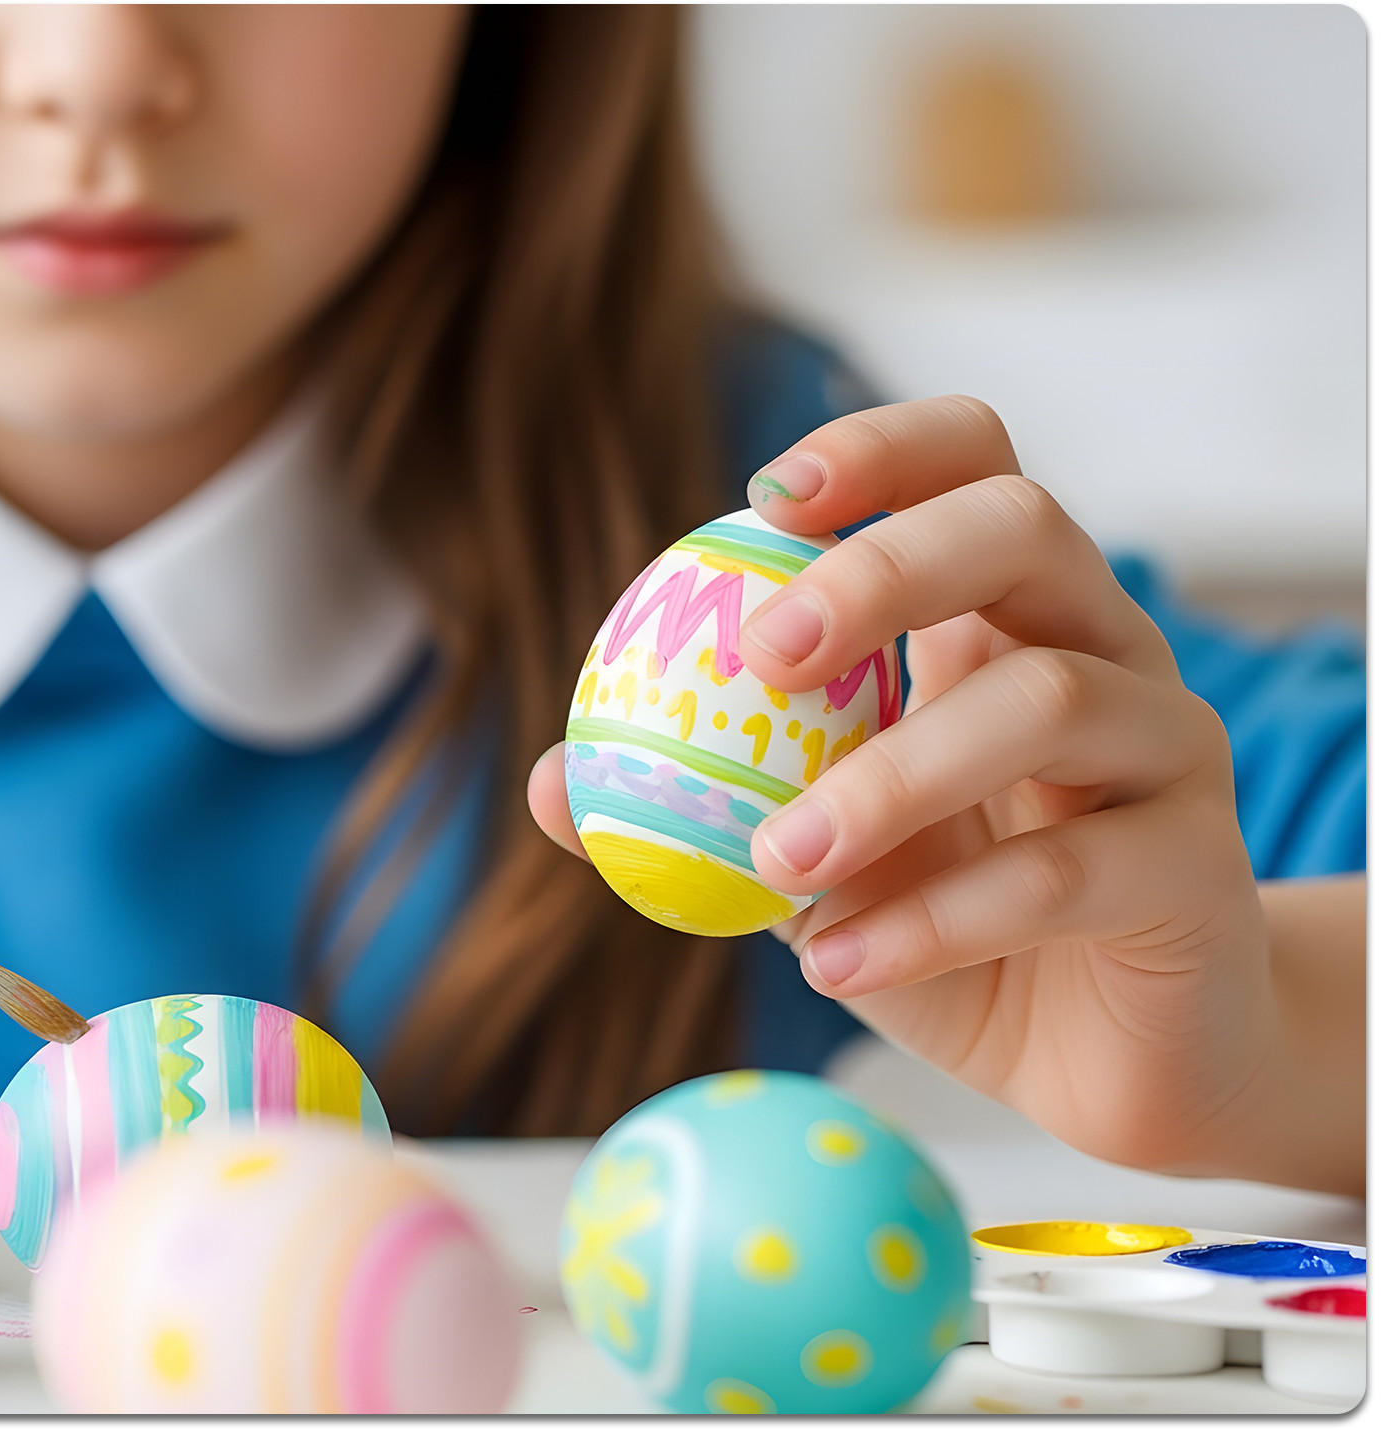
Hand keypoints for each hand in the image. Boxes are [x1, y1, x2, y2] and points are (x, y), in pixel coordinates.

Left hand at [531, 397, 1293, 1180]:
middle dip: (885, 570)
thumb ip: (700, 812)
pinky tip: (837, 962)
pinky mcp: (1199, 871)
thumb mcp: (808, 865)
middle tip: (763, 659)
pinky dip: (936, 919)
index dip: (881, 449)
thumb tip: (551, 781)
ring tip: (777, 865)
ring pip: (1055, 702)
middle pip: (1024, 529)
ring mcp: (1167, 749)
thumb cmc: (953, 928)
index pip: (969, 463)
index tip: (762, 498)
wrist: (1106, 1067)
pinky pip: (1070, 871)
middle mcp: (1100, 649)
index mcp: (1001, 615)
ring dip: (891, 780)